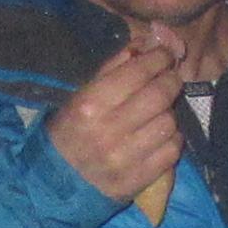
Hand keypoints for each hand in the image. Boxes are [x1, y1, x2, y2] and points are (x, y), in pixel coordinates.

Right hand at [44, 30, 188, 214]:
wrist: (56, 182)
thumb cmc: (70, 130)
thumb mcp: (81, 94)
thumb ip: (114, 67)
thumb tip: (147, 45)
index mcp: (90, 104)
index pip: (138, 72)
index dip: (159, 58)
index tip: (164, 56)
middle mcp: (108, 131)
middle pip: (160, 95)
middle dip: (171, 81)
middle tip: (170, 78)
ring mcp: (124, 159)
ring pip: (169, 123)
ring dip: (169, 112)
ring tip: (159, 111)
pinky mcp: (137, 180)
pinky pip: (171, 151)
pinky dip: (171, 139)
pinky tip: (159, 135)